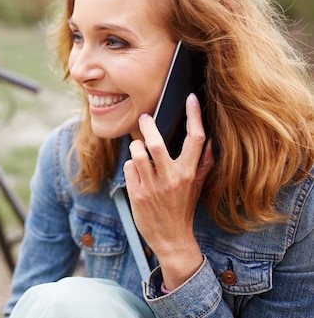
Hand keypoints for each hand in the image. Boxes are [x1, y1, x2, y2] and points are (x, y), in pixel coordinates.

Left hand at [123, 93, 213, 289]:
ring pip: (137, 154)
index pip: (196, 139)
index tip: (191, 99)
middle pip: (157, 144)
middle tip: (144, 117)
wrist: (171, 239)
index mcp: (189, 173)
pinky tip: (136, 172)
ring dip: (136, 146)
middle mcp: (171, 178)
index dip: (194, 116)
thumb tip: (209, 140)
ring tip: (138, 147)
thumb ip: (202, 163)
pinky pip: (129, 168)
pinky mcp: (136, 194)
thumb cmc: (183, 208)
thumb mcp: (197, 186)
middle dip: (148, 127)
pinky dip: (130, 165)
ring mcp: (152, 187)